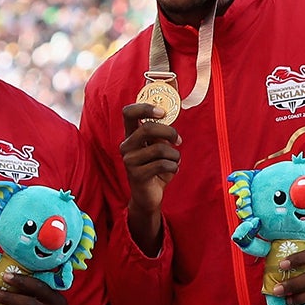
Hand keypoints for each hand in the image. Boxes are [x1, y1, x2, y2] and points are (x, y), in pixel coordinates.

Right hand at [119, 102, 180, 253]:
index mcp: (131, 135)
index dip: (145, 108)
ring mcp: (129, 161)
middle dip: (169, 132)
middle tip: (178, 140)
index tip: (162, 113)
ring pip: (160, 148)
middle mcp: (126, 146)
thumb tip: (169, 124)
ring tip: (174, 161)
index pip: (128, 112)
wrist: (149, 196)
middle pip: (147, 128)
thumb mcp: (158, 148)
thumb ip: (160, 135)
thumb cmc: (155, 168)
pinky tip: (172, 171)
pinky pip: (163, 164)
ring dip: (174, 155)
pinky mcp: (136, 175)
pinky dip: (174, 167)